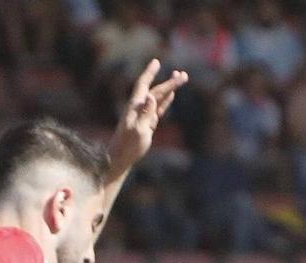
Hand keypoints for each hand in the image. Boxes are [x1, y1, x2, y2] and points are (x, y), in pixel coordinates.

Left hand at [109, 59, 187, 176]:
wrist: (122, 157)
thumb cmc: (129, 145)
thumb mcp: (138, 129)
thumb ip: (145, 113)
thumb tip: (151, 96)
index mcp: (135, 105)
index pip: (143, 84)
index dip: (150, 72)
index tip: (156, 61)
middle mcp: (139, 107)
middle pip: (156, 90)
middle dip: (169, 82)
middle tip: (183, 75)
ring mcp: (144, 115)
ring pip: (159, 97)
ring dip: (170, 88)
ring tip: (181, 79)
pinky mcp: (148, 123)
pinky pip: (159, 108)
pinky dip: (166, 100)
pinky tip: (171, 95)